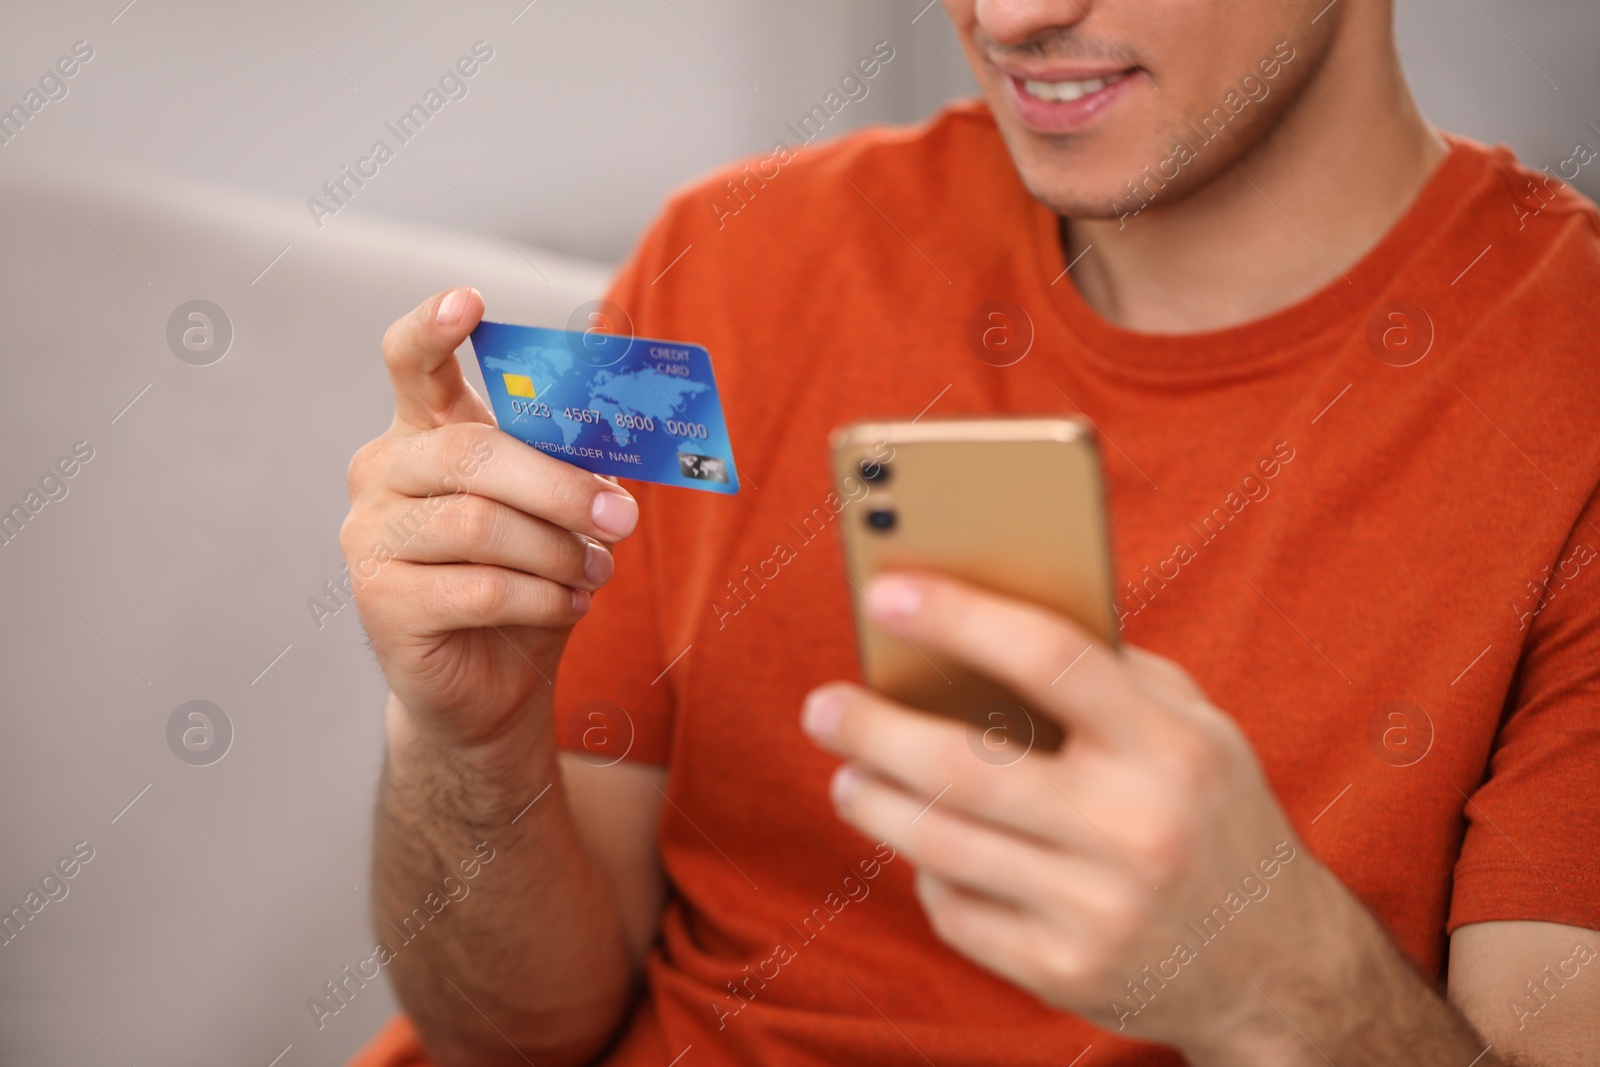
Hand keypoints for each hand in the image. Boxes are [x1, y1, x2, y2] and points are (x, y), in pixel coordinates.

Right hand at [341, 288, 640, 749]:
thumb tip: (616, 414)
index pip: (410, 363)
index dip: (433, 328)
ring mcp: (369, 537)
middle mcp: (382, 473)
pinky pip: (481, 588)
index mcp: (424, 433)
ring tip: (594, 572)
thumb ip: (572, 458)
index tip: (470, 301)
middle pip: (472, 453)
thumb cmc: (526, 580)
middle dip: (560, 486)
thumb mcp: (556, 511)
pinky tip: (569, 606)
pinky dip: (543, 598)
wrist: (489, 685)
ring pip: (481, 525)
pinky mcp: (381, 603)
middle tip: (622, 517)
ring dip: (558, 552)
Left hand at [801, 571, 1351, 1057]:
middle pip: (967, 768)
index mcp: (1171, 747)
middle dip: (875, 730)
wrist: (1276, 965)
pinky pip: (957, 912)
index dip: (960, 617)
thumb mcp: (1196, 728)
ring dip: (875, 803)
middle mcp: (1137, 829)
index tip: (883, 592)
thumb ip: (1110, 673)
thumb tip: (979, 621)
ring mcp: (1099, 910)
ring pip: (943, 845)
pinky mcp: (1065, 974)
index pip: (1051, 659)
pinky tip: (921, 847)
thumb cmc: (1211, 813)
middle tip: (821, 705)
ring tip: (848, 774)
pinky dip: (928, 873)